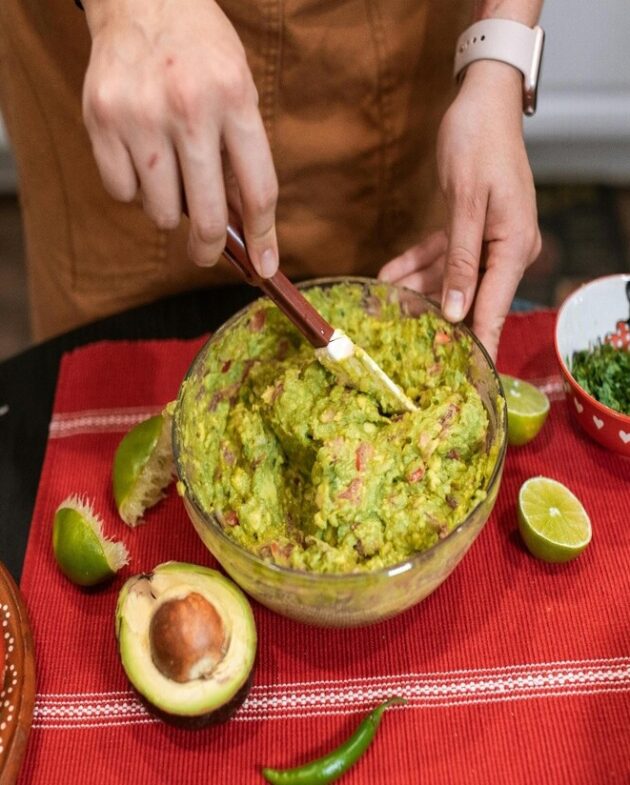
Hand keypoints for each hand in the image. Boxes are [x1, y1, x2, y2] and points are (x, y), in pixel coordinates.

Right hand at [81, 0, 278, 275]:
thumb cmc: (200, 52)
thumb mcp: (239, 90)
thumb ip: (243, 155)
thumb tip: (245, 227)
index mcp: (234, 98)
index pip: (258, 191)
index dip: (263, 237)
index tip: (264, 266)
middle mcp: (187, 107)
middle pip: (205, 216)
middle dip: (208, 249)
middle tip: (206, 253)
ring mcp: (140, 115)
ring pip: (160, 212)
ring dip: (168, 208)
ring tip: (170, 174)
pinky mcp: (101, 119)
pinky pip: (122, 192)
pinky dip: (133, 189)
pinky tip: (141, 158)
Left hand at [379, 60, 541, 358]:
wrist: (480, 102)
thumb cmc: (478, 143)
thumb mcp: (465, 202)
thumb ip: (459, 260)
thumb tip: (456, 312)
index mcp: (513, 247)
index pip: (494, 310)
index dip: (478, 347)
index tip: (465, 380)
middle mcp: (503, 249)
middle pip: (468, 298)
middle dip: (433, 317)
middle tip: (402, 342)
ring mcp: (486, 240)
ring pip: (447, 279)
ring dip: (414, 290)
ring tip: (382, 305)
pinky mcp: (467, 228)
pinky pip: (439, 255)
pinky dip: (415, 264)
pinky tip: (387, 275)